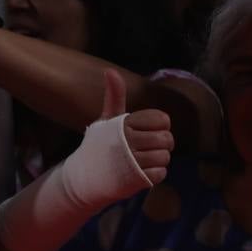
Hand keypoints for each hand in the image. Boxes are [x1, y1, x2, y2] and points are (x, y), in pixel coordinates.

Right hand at [103, 69, 172, 184]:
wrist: (84, 177)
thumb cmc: (99, 145)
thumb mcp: (106, 120)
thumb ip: (114, 96)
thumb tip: (110, 71)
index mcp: (124, 124)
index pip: (162, 120)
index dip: (160, 126)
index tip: (148, 131)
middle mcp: (128, 141)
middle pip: (167, 139)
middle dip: (163, 145)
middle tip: (149, 148)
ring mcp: (132, 161)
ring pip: (165, 157)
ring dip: (159, 160)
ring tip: (143, 160)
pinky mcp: (135, 179)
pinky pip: (161, 173)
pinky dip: (156, 174)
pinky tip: (142, 172)